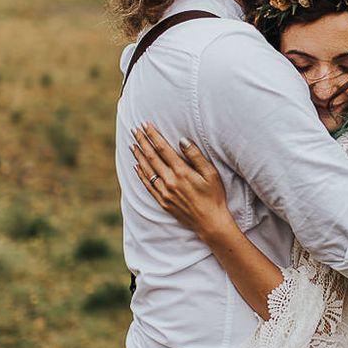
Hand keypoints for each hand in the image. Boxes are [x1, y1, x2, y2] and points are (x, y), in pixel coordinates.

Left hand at [131, 123, 230, 238]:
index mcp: (182, 172)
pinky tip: (137, 167)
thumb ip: (195, 155)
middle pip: (152, 157)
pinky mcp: (163, 202)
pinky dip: (141, 175)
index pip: (163, 149)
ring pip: (147, 171)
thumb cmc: (214, 196)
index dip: (153, 135)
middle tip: (134, 130)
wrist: (210, 222)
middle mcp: (170, 181)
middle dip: (142, 142)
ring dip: (139, 156)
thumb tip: (181, 140)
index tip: (145, 124)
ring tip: (132, 145)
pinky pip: (148, 186)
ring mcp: (165, 193)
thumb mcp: (210, 173)